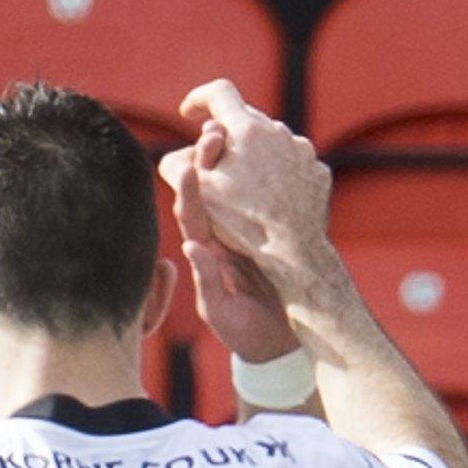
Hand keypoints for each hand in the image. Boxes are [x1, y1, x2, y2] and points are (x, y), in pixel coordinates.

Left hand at [160, 123, 294, 362]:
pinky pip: (264, 196)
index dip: (188, 191)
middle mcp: (223, 234)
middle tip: (213, 131)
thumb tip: (191, 247)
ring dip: (236, 157)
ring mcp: (248, 229)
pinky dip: (263, 171)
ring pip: (238, 186)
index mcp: (207, 251)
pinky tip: (269, 146)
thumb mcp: (221, 313)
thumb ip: (207, 282)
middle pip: (212, 190)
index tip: (187, 168)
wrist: (280, 340)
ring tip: (234, 127)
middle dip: (208, 158)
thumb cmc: (244, 332)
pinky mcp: (272, 229)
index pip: (192, 216)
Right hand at [173, 79, 335, 294]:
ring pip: (272, 141)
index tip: (188, 113)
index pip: (219, 93)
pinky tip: (270, 199)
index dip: (198, 99)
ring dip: (255, 154)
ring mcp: (303, 151)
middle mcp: (278, 131)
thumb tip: (179, 155)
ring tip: (243, 187)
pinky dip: (279, 173)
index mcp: (245, 130)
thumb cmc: (242, 225)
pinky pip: (293, 162)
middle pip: (246, 118)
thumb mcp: (196, 195)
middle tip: (213, 160)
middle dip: (227, 134)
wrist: (294, 254)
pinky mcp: (318, 172)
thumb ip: (177, 166)